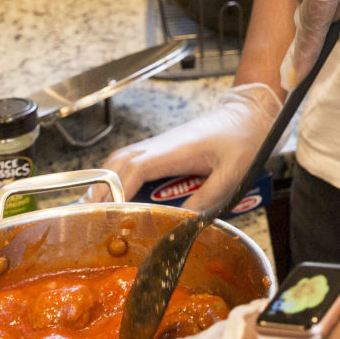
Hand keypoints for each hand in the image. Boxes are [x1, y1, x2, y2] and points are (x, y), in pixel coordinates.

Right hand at [100, 84, 281, 212]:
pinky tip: (116, 200)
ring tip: (96, 213)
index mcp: (174, 150)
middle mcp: (159, 146)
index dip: (118, 191)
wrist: (249, 115)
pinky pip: (130, 165)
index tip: (109, 213)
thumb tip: (182, 224)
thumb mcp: (232, 174)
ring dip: (105, 185)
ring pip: (119, 163)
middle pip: (116, 165)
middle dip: (100, 191)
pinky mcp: (161, 151)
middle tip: (91, 219)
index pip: (135, 168)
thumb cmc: (243, 139)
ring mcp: (158, 147)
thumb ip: (207, 198)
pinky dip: (117, 181)